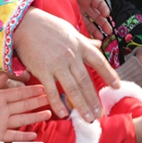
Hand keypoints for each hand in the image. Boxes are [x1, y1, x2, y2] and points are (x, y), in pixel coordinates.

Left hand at [0, 74, 50, 142]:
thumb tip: (4, 74)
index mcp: (0, 97)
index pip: (19, 93)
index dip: (31, 90)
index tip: (44, 87)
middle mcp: (5, 110)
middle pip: (25, 105)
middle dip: (38, 101)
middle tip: (52, 98)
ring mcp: (3, 123)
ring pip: (23, 119)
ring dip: (35, 116)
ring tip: (48, 113)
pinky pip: (13, 136)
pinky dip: (23, 137)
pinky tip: (33, 136)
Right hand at [14, 7, 120, 121]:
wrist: (24, 24)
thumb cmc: (49, 27)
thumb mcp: (71, 31)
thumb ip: (85, 42)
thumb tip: (99, 44)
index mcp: (80, 45)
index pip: (99, 62)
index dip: (109, 75)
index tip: (117, 86)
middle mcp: (72, 56)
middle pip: (86, 81)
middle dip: (94, 99)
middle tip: (100, 114)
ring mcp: (57, 64)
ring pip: (73, 89)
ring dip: (81, 105)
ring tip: (88, 118)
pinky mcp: (42, 71)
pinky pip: (51, 91)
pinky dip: (58, 103)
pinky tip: (64, 114)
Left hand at [59, 0, 112, 37]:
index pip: (99, 3)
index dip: (104, 9)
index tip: (106, 14)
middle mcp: (84, 5)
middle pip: (97, 15)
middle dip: (103, 23)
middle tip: (108, 30)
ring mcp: (77, 12)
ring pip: (90, 22)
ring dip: (96, 29)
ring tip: (100, 37)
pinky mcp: (70, 18)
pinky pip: (79, 26)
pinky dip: (85, 31)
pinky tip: (88, 37)